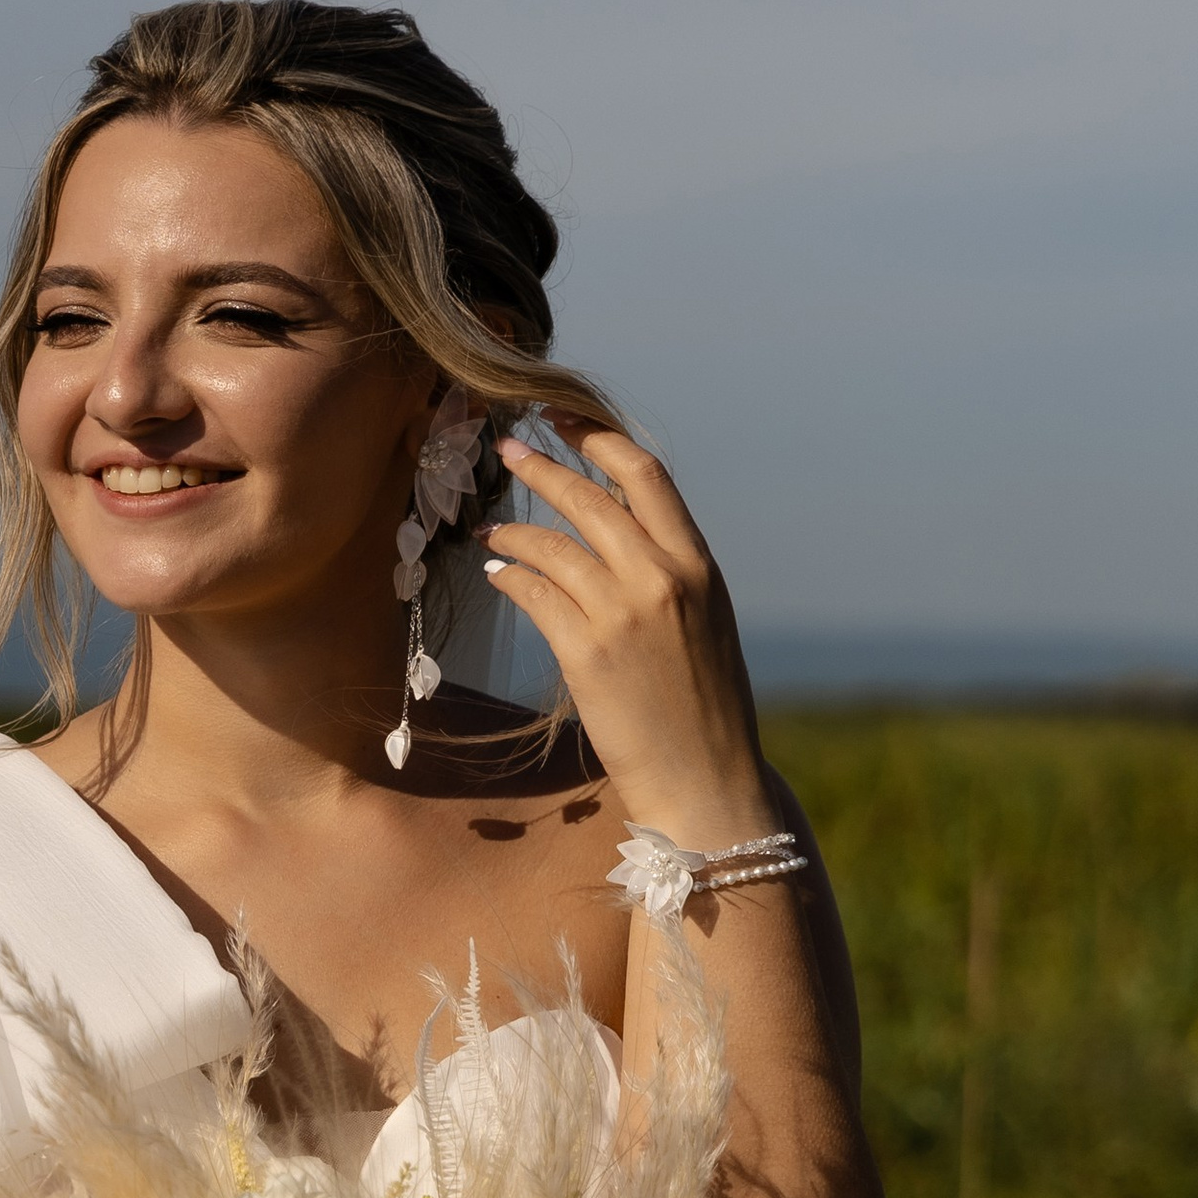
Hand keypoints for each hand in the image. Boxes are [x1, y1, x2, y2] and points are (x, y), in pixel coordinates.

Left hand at [488, 425, 767, 845]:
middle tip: (508, 450)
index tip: (563, 420)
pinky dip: (511, 578)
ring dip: (515, 531)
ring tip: (491, 529)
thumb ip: (670, 575)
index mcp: (699, 565)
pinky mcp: (586, 652)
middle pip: (590, 498)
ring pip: (553, 545)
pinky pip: (535, 595)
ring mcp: (623, 614)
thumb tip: (621, 536)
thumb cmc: (704, 707)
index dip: (597, 438)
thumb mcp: (705, 623)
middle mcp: (663, 578)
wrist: (705, 777)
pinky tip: (499, 576)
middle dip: (541, 466)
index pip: (645, 475)